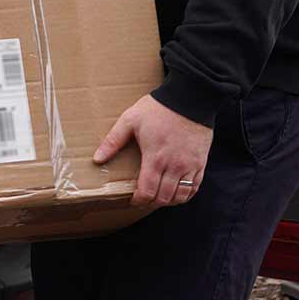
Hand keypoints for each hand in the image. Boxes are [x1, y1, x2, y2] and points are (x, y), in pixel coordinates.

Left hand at [95, 93, 212, 207]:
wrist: (189, 98)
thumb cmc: (158, 108)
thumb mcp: (130, 120)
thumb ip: (113, 141)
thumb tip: (97, 159)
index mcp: (155, 158)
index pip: (147, 191)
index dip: (138, 200)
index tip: (133, 199)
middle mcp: (174, 166)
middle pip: (163, 198)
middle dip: (151, 202)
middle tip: (144, 198)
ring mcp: (189, 165)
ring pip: (180, 196)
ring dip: (168, 200)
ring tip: (159, 196)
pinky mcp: (201, 162)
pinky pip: (195, 187)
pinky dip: (185, 194)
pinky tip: (176, 191)